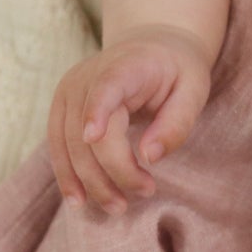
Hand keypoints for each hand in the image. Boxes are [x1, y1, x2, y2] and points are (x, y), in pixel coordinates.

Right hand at [46, 23, 213, 213]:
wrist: (152, 44)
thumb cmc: (178, 71)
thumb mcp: (194, 91)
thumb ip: (176, 123)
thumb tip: (150, 157)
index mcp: (125, 65)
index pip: (107, 86)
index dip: (97, 110)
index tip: (93, 136)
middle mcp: (88, 75)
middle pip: (89, 130)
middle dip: (112, 170)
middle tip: (146, 192)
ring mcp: (69, 90)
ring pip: (68, 143)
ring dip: (88, 181)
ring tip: (116, 207)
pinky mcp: (62, 105)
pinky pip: (57, 144)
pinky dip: (66, 173)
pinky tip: (78, 199)